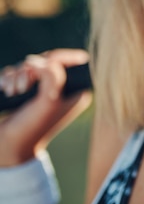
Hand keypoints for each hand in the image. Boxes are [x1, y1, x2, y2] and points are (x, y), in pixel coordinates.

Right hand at [0, 49, 91, 165]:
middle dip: (32, 68)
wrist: (7, 146)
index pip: (76, 60)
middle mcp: (62, 87)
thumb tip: (38, 60)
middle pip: (50, 59)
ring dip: (18, 74)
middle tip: (23, 86)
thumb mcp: (49, 102)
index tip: (40, 67)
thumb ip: (52, 77)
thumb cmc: (32, 127)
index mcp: (76, 90)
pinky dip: (9, 77)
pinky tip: (6, 90)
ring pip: (30, 64)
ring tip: (13, 92)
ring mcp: (42, 87)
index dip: (59, 58)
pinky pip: (16, 71)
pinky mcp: (25, 89)